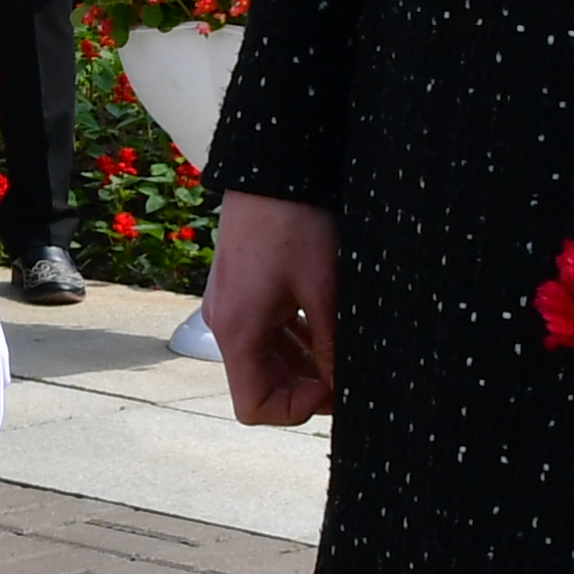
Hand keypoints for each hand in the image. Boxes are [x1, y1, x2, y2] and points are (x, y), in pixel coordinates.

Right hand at [206, 193, 337, 423]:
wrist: (270, 163)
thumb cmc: (294, 221)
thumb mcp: (323, 289)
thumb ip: (331, 346)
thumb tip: (345, 387)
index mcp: (237, 331)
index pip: (254, 407)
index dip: (296, 409)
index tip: (333, 386)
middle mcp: (224, 324)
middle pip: (260, 384)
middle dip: (306, 386)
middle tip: (348, 369)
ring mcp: (229, 305)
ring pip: (265, 359)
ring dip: (303, 363)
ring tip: (341, 346)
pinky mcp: (240, 289)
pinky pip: (264, 332)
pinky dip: (294, 339)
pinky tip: (325, 323)